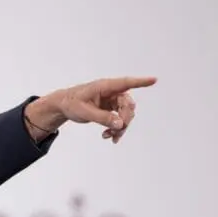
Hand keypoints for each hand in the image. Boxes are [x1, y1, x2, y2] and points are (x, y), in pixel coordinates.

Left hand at [25, 76, 156, 143]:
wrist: (63, 106)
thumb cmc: (72, 103)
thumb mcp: (85, 112)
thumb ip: (102, 118)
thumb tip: (120, 124)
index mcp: (104, 86)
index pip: (125, 83)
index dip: (140, 82)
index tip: (154, 80)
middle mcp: (111, 92)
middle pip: (128, 105)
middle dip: (125, 119)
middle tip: (117, 131)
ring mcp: (112, 100)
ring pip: (125, 114)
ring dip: (120, 127)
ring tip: (108, 136)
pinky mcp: (110, 109)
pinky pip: (119, 119)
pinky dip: (116, 129)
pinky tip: (108, 136)